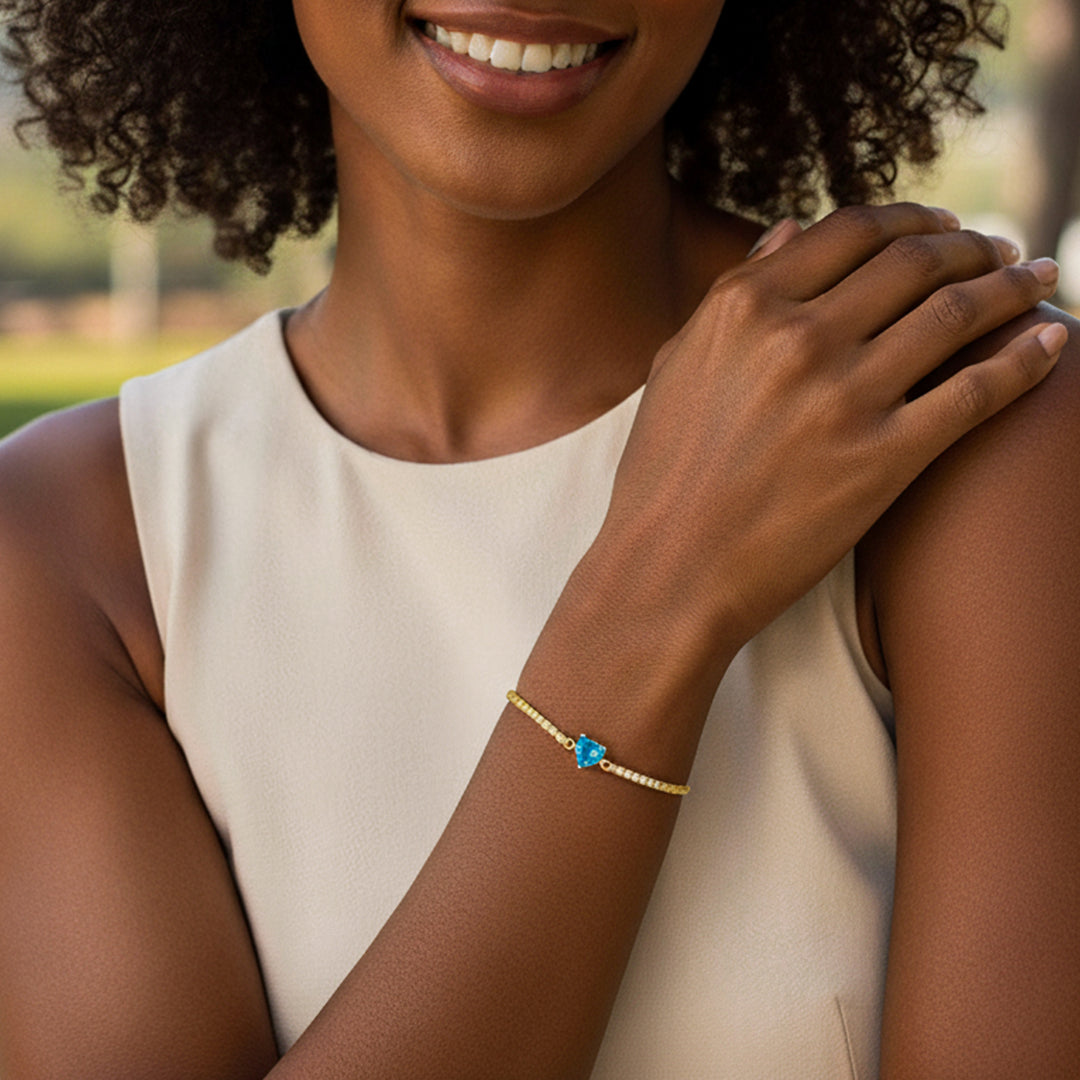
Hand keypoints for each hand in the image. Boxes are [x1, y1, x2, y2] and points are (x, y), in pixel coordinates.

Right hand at [599, 202, 1064, 653]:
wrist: (668, 571)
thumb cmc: (664, 474)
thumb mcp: (677, 366)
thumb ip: (732, 293)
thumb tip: (790, 230)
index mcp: (743, 307)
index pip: (852, 231)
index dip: (912, 217)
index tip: (941, 225)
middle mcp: (796, 338)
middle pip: (913, 261)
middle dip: (970, 244)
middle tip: (998, 248)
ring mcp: (844, 397)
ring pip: (957, 313)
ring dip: (1012, 286)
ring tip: (1038, 278)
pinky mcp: (883, 458)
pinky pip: (978, 391)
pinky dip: (1028, 359)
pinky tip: (1055, 340)